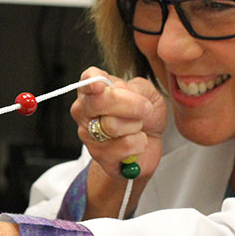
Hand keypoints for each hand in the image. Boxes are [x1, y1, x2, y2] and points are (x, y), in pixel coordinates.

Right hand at [70, 67, 166, 182]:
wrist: (150, 141)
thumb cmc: (144, 114)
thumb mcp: (148, 93)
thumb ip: (136, 87)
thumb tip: (122, 92)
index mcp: (93, 89)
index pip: (87, 80)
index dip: (92, 81)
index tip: (101, 86)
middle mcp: (84, 110)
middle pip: (100, 102)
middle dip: (130, 104)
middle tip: (146, 109)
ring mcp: (88, 134)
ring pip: (112, 125)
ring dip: (136, 126)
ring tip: (137, 127)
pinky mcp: (98, 155)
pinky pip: (124, 146)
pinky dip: (139, 143)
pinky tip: (136, 142)